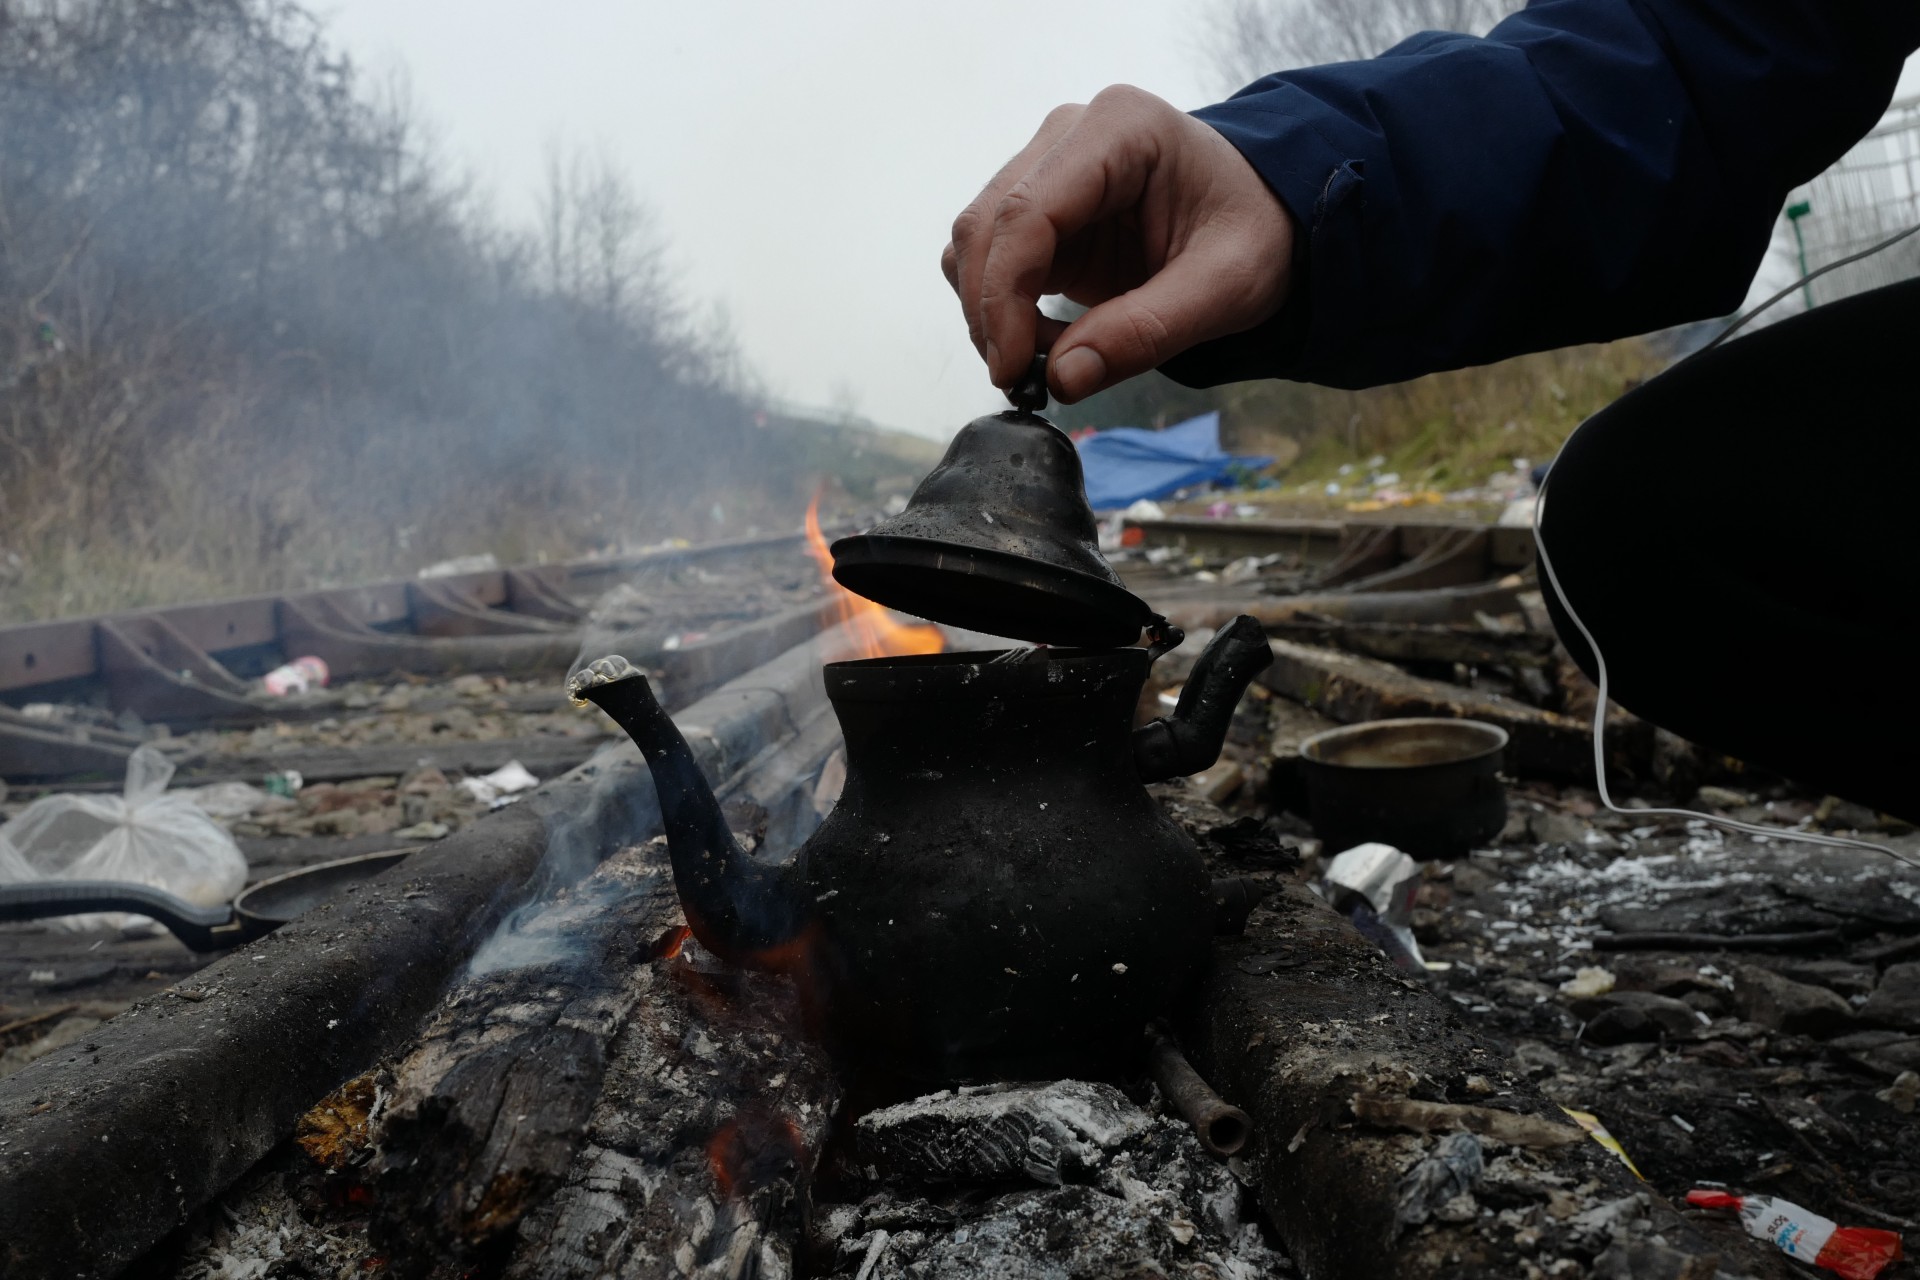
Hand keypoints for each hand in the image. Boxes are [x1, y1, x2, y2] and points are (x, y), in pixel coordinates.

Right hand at [943, 85, 1295, 403]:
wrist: (1266, 213)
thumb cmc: (1256, 232)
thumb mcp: (1225, 289)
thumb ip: (1145, 333)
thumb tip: (1061, 379)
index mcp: (1120, 129)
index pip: (1027, 211)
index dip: (1005, 295)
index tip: (1012, 367)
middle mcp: (1069, 134)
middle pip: (986, 225)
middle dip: (991, 312)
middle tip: (1023, 379)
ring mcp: (1046, 164)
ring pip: (975, 243)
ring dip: (991, 312)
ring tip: (1049, 357)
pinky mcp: (1039, 206)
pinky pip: (991, 259)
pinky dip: (1001, 308)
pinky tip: (1047, 337)